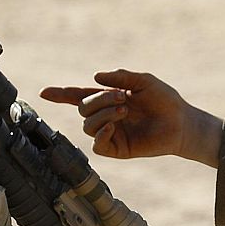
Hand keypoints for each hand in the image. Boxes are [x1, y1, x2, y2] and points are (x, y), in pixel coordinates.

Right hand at [40, 69, 220, 164]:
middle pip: (83, 108)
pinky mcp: (117, 149)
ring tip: (124, 109)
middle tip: (122, 97)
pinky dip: (102, 132)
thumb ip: (121, 76)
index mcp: (108, 99)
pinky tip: (114, 126)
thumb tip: (95, 77)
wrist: (181, 122)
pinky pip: (97, 144)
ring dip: (103, 113)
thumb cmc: (165, 101)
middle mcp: (106, 116)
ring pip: (88, 125)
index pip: (78, 96)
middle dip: (98, 100)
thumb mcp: (143, 81)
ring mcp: (110, 133)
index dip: (61, 94)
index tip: (44, 92)